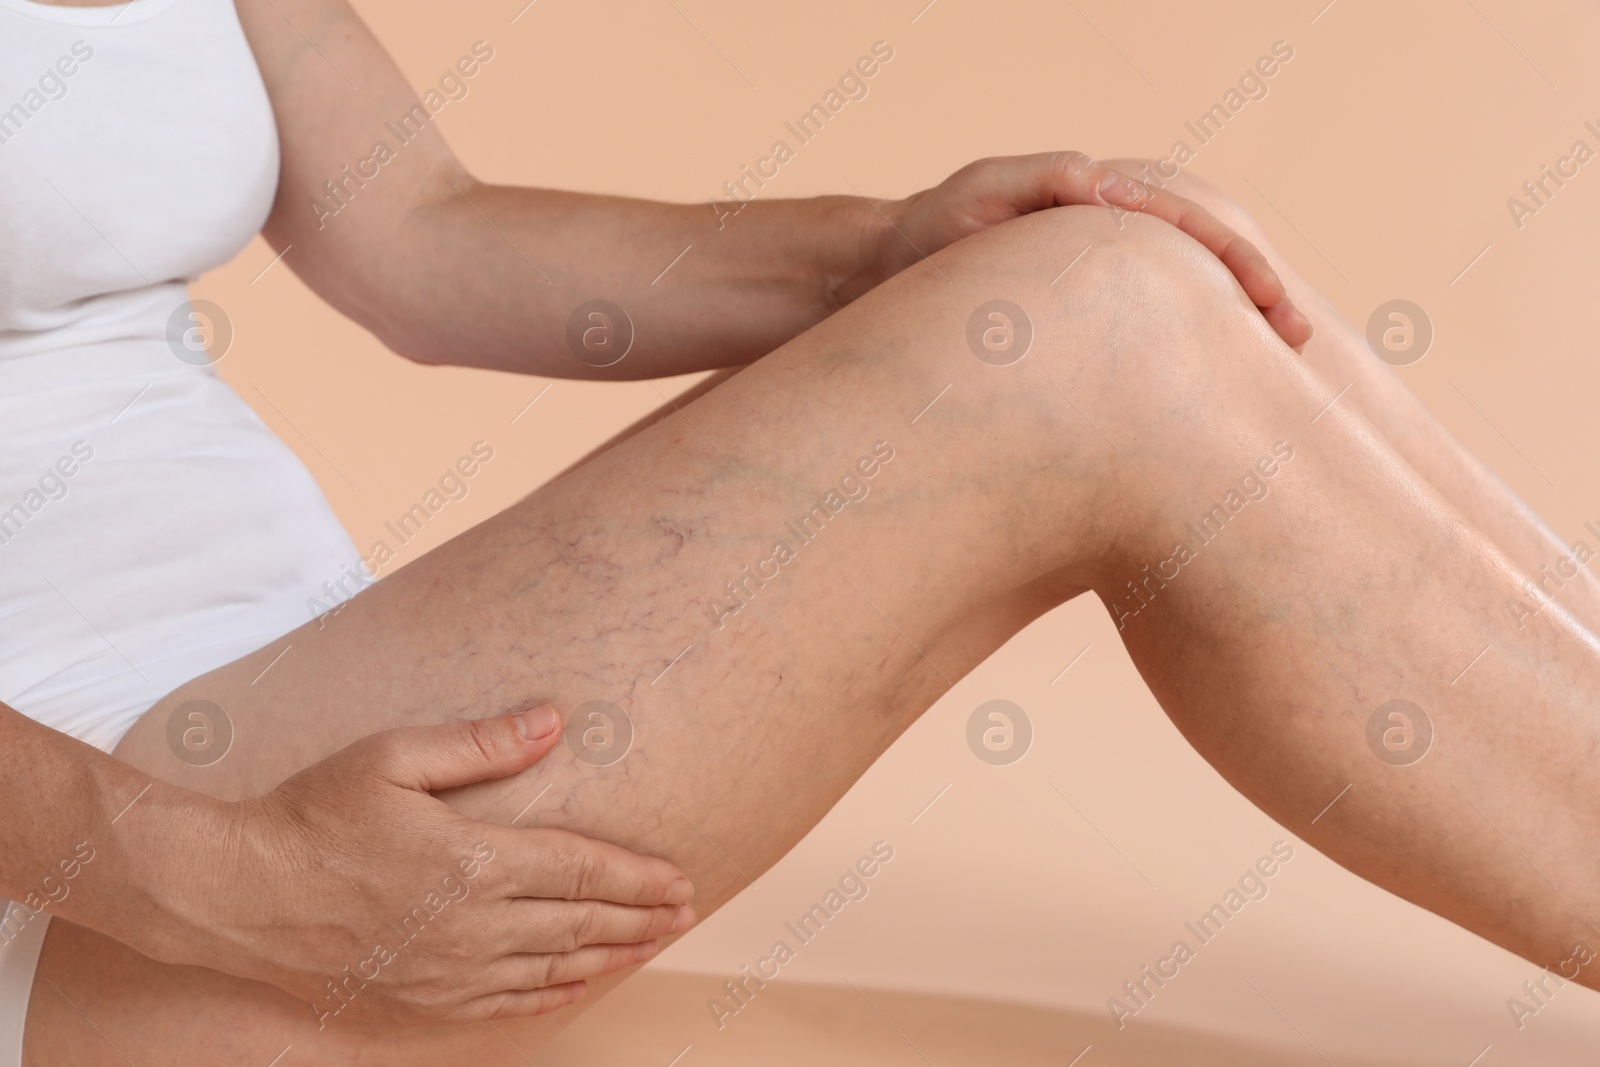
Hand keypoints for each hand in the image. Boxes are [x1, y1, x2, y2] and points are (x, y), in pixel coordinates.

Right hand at [169, 707, 693, 1023]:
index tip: (680, 878)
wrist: (239, 894)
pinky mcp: (423, 999)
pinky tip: (577, 983)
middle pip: (580, 923)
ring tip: (651, 944)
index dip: (638, 877)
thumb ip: (482, 743)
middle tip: (686, 912)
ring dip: (609, 955)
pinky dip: (552, 994)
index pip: (581, 870)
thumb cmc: (314, 814)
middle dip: (641, 918)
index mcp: (473, 861)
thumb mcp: (395, 757)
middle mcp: (472, 925)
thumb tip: (554, 720)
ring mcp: (449, 971)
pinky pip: (506, 1004)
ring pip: (553, 968)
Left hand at [861, 151, 1311, 349]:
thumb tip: (1107, 185)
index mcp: (1100, 202)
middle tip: (1301, 339)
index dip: (1233, 259)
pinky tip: (1218, 393)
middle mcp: (1113, 237)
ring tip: (1281, 367)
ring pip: (1188, 300)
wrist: (889, 270)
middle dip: (1257, 294)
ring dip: (1235, 330)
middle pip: (1204, 259)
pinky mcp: (1089, 322)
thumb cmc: (930, 231)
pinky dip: (1192, 355)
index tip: (1270, 299)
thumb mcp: (977, 194)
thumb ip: (1041, 178)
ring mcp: (1105, 281)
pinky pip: (1154, 334)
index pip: (1188, 223)